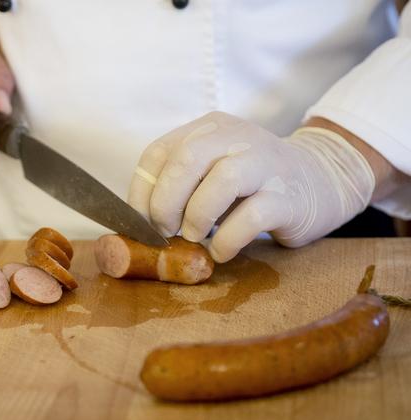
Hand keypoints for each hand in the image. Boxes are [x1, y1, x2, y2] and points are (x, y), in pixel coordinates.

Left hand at [128, 112, 374, 261]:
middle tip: (165, 230)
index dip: (141, 190)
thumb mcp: (212, 171)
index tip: (139, 221)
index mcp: (210, 129)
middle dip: (165, 202)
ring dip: (198, 216)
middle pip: (187, 159)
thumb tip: (140, 224)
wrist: (321, 181)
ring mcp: (267, 164)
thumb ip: (180, 185)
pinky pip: (252, 217)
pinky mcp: (289, 196)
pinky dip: (227, 240)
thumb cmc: (251, 185)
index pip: (160, 152)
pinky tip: (221, 250)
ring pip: (222, 180)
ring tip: (195, 236)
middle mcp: (237, 138)